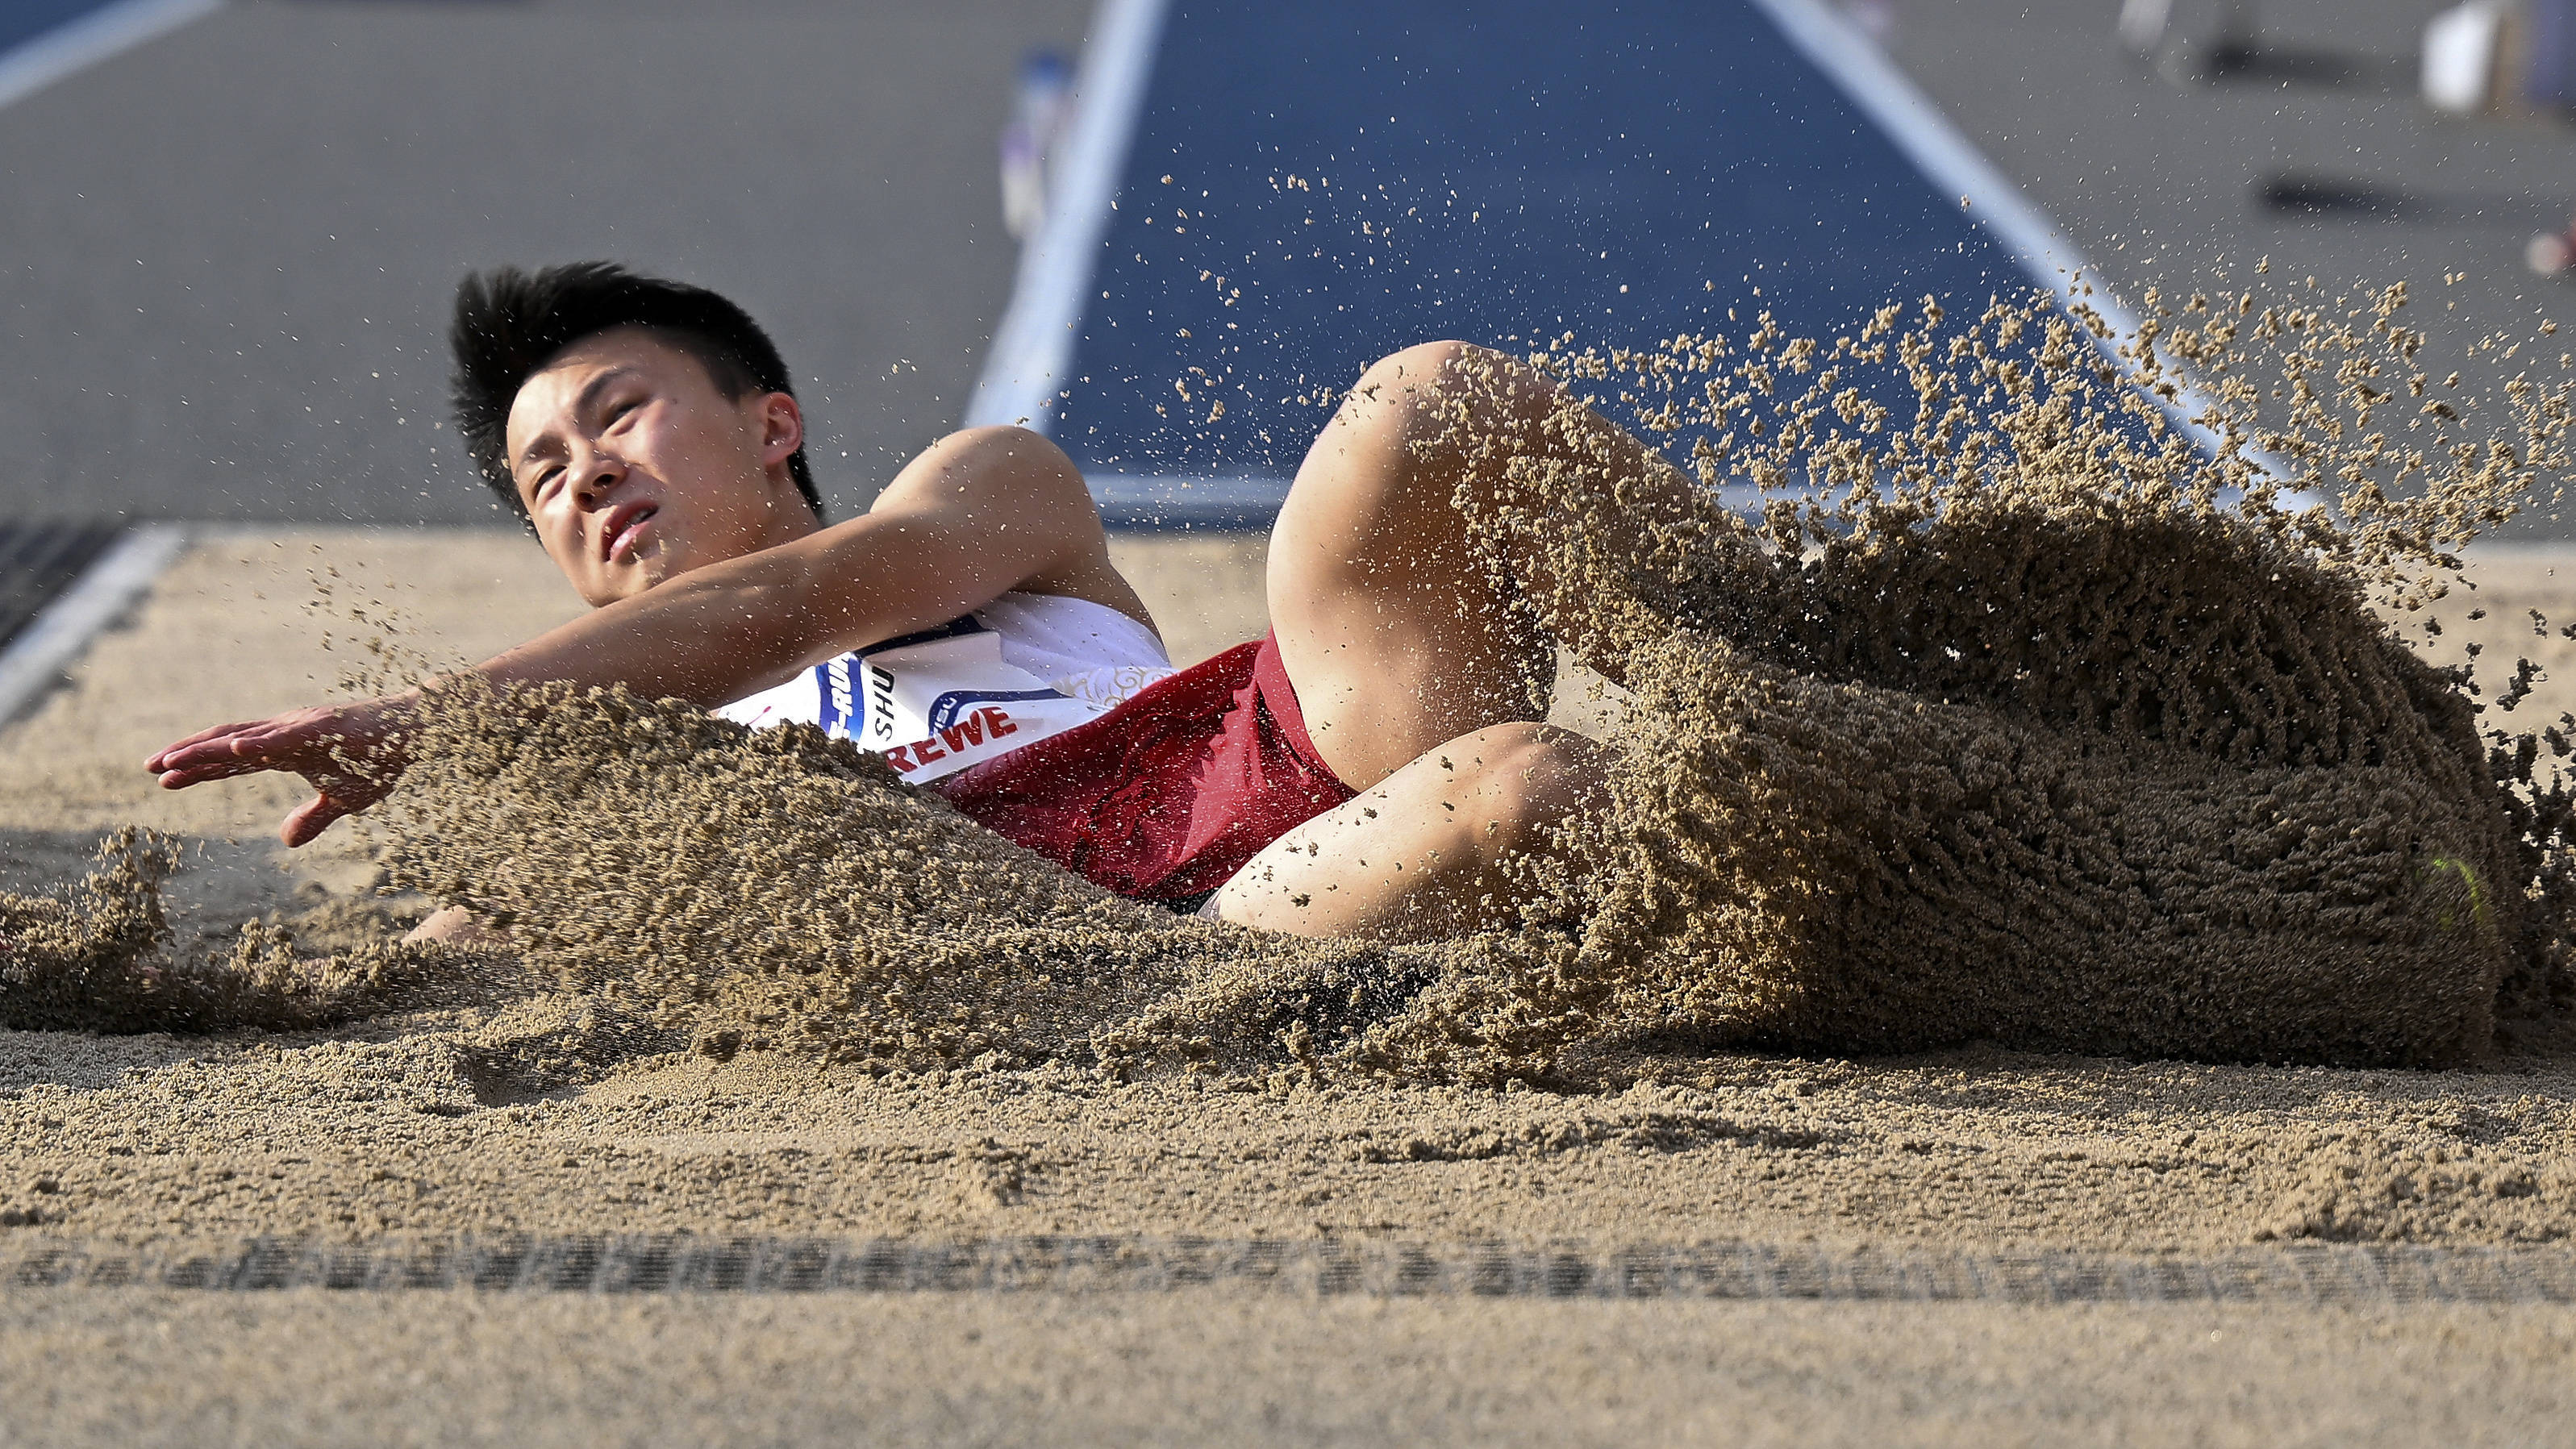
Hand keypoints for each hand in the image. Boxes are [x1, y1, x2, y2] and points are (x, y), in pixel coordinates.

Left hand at [145, 695, 416, 845]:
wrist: (414, 731)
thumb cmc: (381, 760)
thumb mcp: (343, 800)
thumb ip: (313, 817)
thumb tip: (285, 842)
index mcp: (286, 748)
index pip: (231, 759)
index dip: (197, 769)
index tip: (161, 779)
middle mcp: (284, 732)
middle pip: (224, 743)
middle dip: (185, 755)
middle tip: (148, 767)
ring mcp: (301, 728)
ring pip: (243, 738)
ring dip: (204, 750)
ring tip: (170, 760)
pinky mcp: (322, 728)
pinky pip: (283, 738)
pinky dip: (257, 744)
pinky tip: (231, 750)